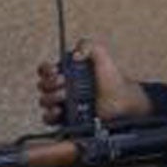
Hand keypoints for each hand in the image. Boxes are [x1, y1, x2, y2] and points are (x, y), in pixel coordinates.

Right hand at [36, 38, 151, 127]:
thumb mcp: (103, 57)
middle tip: (63, 83)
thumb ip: (89, 46)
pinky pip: (48, 118)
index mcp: (68, 72)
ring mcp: (64, 104)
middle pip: (43, 85)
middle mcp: (63, 88)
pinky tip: (59, 110)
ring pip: (44, 101)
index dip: (46, 70)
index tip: (55, 71)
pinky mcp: (66, 120)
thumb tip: (74, 55)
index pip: (46, 70)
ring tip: (64, 97)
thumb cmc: (113, 81)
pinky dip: (50, 115)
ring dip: (50, 98)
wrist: (123, 103)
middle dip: (50, 83)